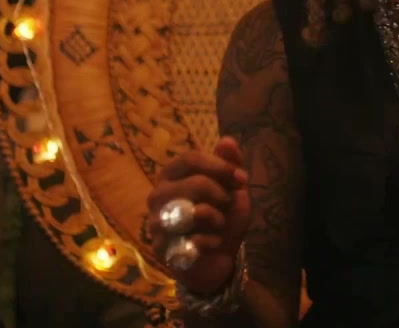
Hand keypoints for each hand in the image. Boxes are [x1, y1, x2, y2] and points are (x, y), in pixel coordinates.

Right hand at [146, 136, 251, 293]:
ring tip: (219, 225)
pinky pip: (194, 241)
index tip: (242, 179)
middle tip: (227, 206)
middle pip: (196, 183)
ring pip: (195, 212)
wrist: (217, 259)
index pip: (191, 158)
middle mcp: (158, 196)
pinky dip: (212, 242)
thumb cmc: (220, 218)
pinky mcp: (161, 249)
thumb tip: (227, 140)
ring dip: (217, 219)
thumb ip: (229, 164)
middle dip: (222, 195)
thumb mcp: (231, 189)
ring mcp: (156, 223)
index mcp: (171, 175)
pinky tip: (212, 244)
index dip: (221, 166)